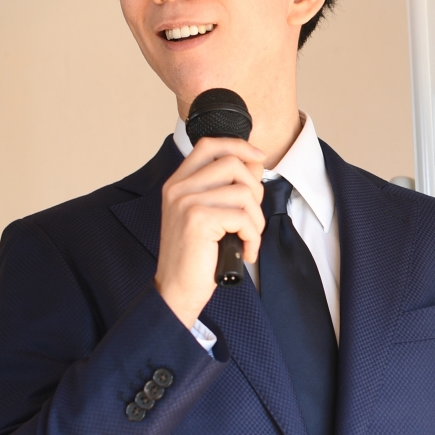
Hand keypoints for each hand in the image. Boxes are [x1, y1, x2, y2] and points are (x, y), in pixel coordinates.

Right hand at [155, 137, 264, 328]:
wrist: (176, 290)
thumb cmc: (195, 257)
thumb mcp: (207, 215)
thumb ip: (225, 189)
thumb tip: (255, 163)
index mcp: (178, 183)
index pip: (209, 145)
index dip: (238, 146)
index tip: (258, 158)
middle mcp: (178, 188)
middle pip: (233, 164)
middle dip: (254, 190)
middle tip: (250, 218)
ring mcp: (186, 202)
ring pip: (244, 192)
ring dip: (256, 219)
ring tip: (247, 238)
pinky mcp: (198, 219)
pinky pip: (243, 217)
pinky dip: (253, 236)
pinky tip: (245, 251)